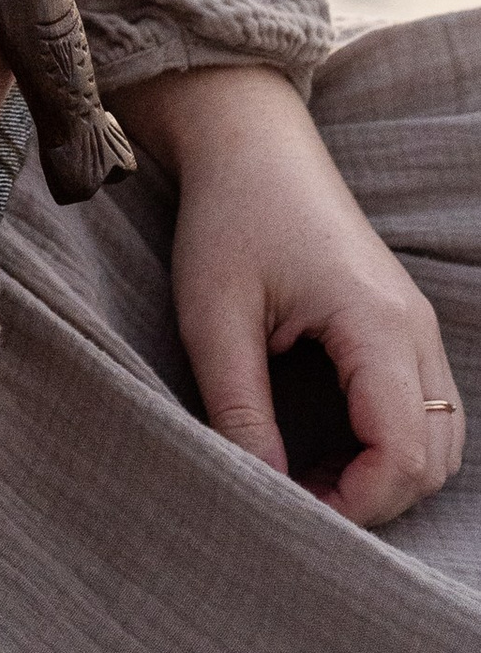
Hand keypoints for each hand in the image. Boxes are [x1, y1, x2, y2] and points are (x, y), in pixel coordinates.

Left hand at [119, 64, 464, 527]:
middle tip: (293, 499)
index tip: (289, 507)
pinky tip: (327, 446)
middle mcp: (414, 327)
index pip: (405, 453)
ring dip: (385, 474)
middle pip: (435, 457)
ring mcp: (416, 324)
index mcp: (376, 324)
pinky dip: (390, 444)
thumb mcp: (213, 316)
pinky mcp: (402, 323)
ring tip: (307, 476)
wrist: (251, 145)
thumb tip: (260, 488)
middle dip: (373, 498)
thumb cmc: (228, 219)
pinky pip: (427, 408)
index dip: (355, 503)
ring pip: (440, 438)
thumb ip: (239, 407)